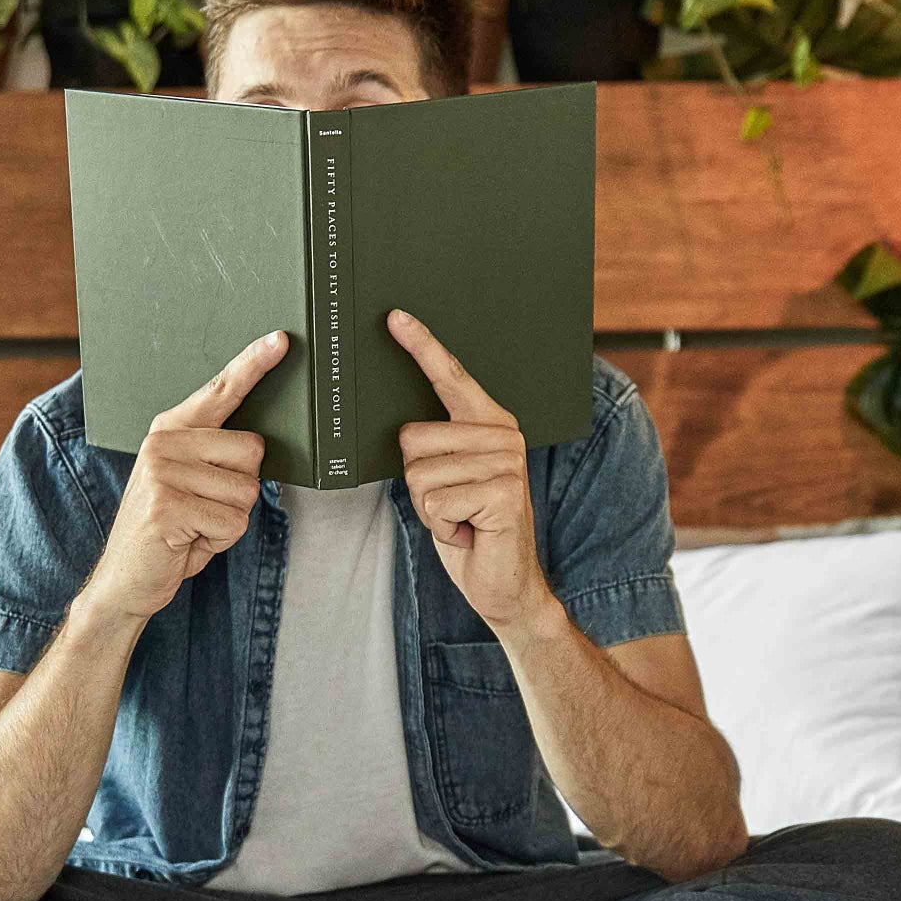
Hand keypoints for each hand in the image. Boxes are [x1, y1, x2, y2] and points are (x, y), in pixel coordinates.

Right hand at [82, 331, 281, 622]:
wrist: (124, 581)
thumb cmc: (168, 533)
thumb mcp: (188, 484)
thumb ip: (214, 457)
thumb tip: (257, 446)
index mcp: (170, 430)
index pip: (220, 391)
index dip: (252, 365)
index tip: (281, 340)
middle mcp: (163, 443)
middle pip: (252, 451)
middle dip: (240, 490)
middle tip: (203, 509)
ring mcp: (162, 472)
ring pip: (246, 491)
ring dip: (229, 521)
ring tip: (193, 527)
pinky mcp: (167, 505)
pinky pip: (231, 521)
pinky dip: (219, 540)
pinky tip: (188, 542)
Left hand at [390, 309, 553, 632]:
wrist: (505, 583)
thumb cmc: (470, 527)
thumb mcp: (448, 479)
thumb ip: (435, 447)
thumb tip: (402, 429)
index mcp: (490, 423)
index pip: (449, 376)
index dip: (421, 346)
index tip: (394, 317)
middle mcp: (503, 435)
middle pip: (411, 439)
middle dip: (418, 483)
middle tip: (452, 505)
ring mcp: (506, 462)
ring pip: (419, 475)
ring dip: (430, 510)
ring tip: (462, 519)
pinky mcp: (502, 493)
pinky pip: (435, 505)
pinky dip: (442, 528)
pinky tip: (469, 532)